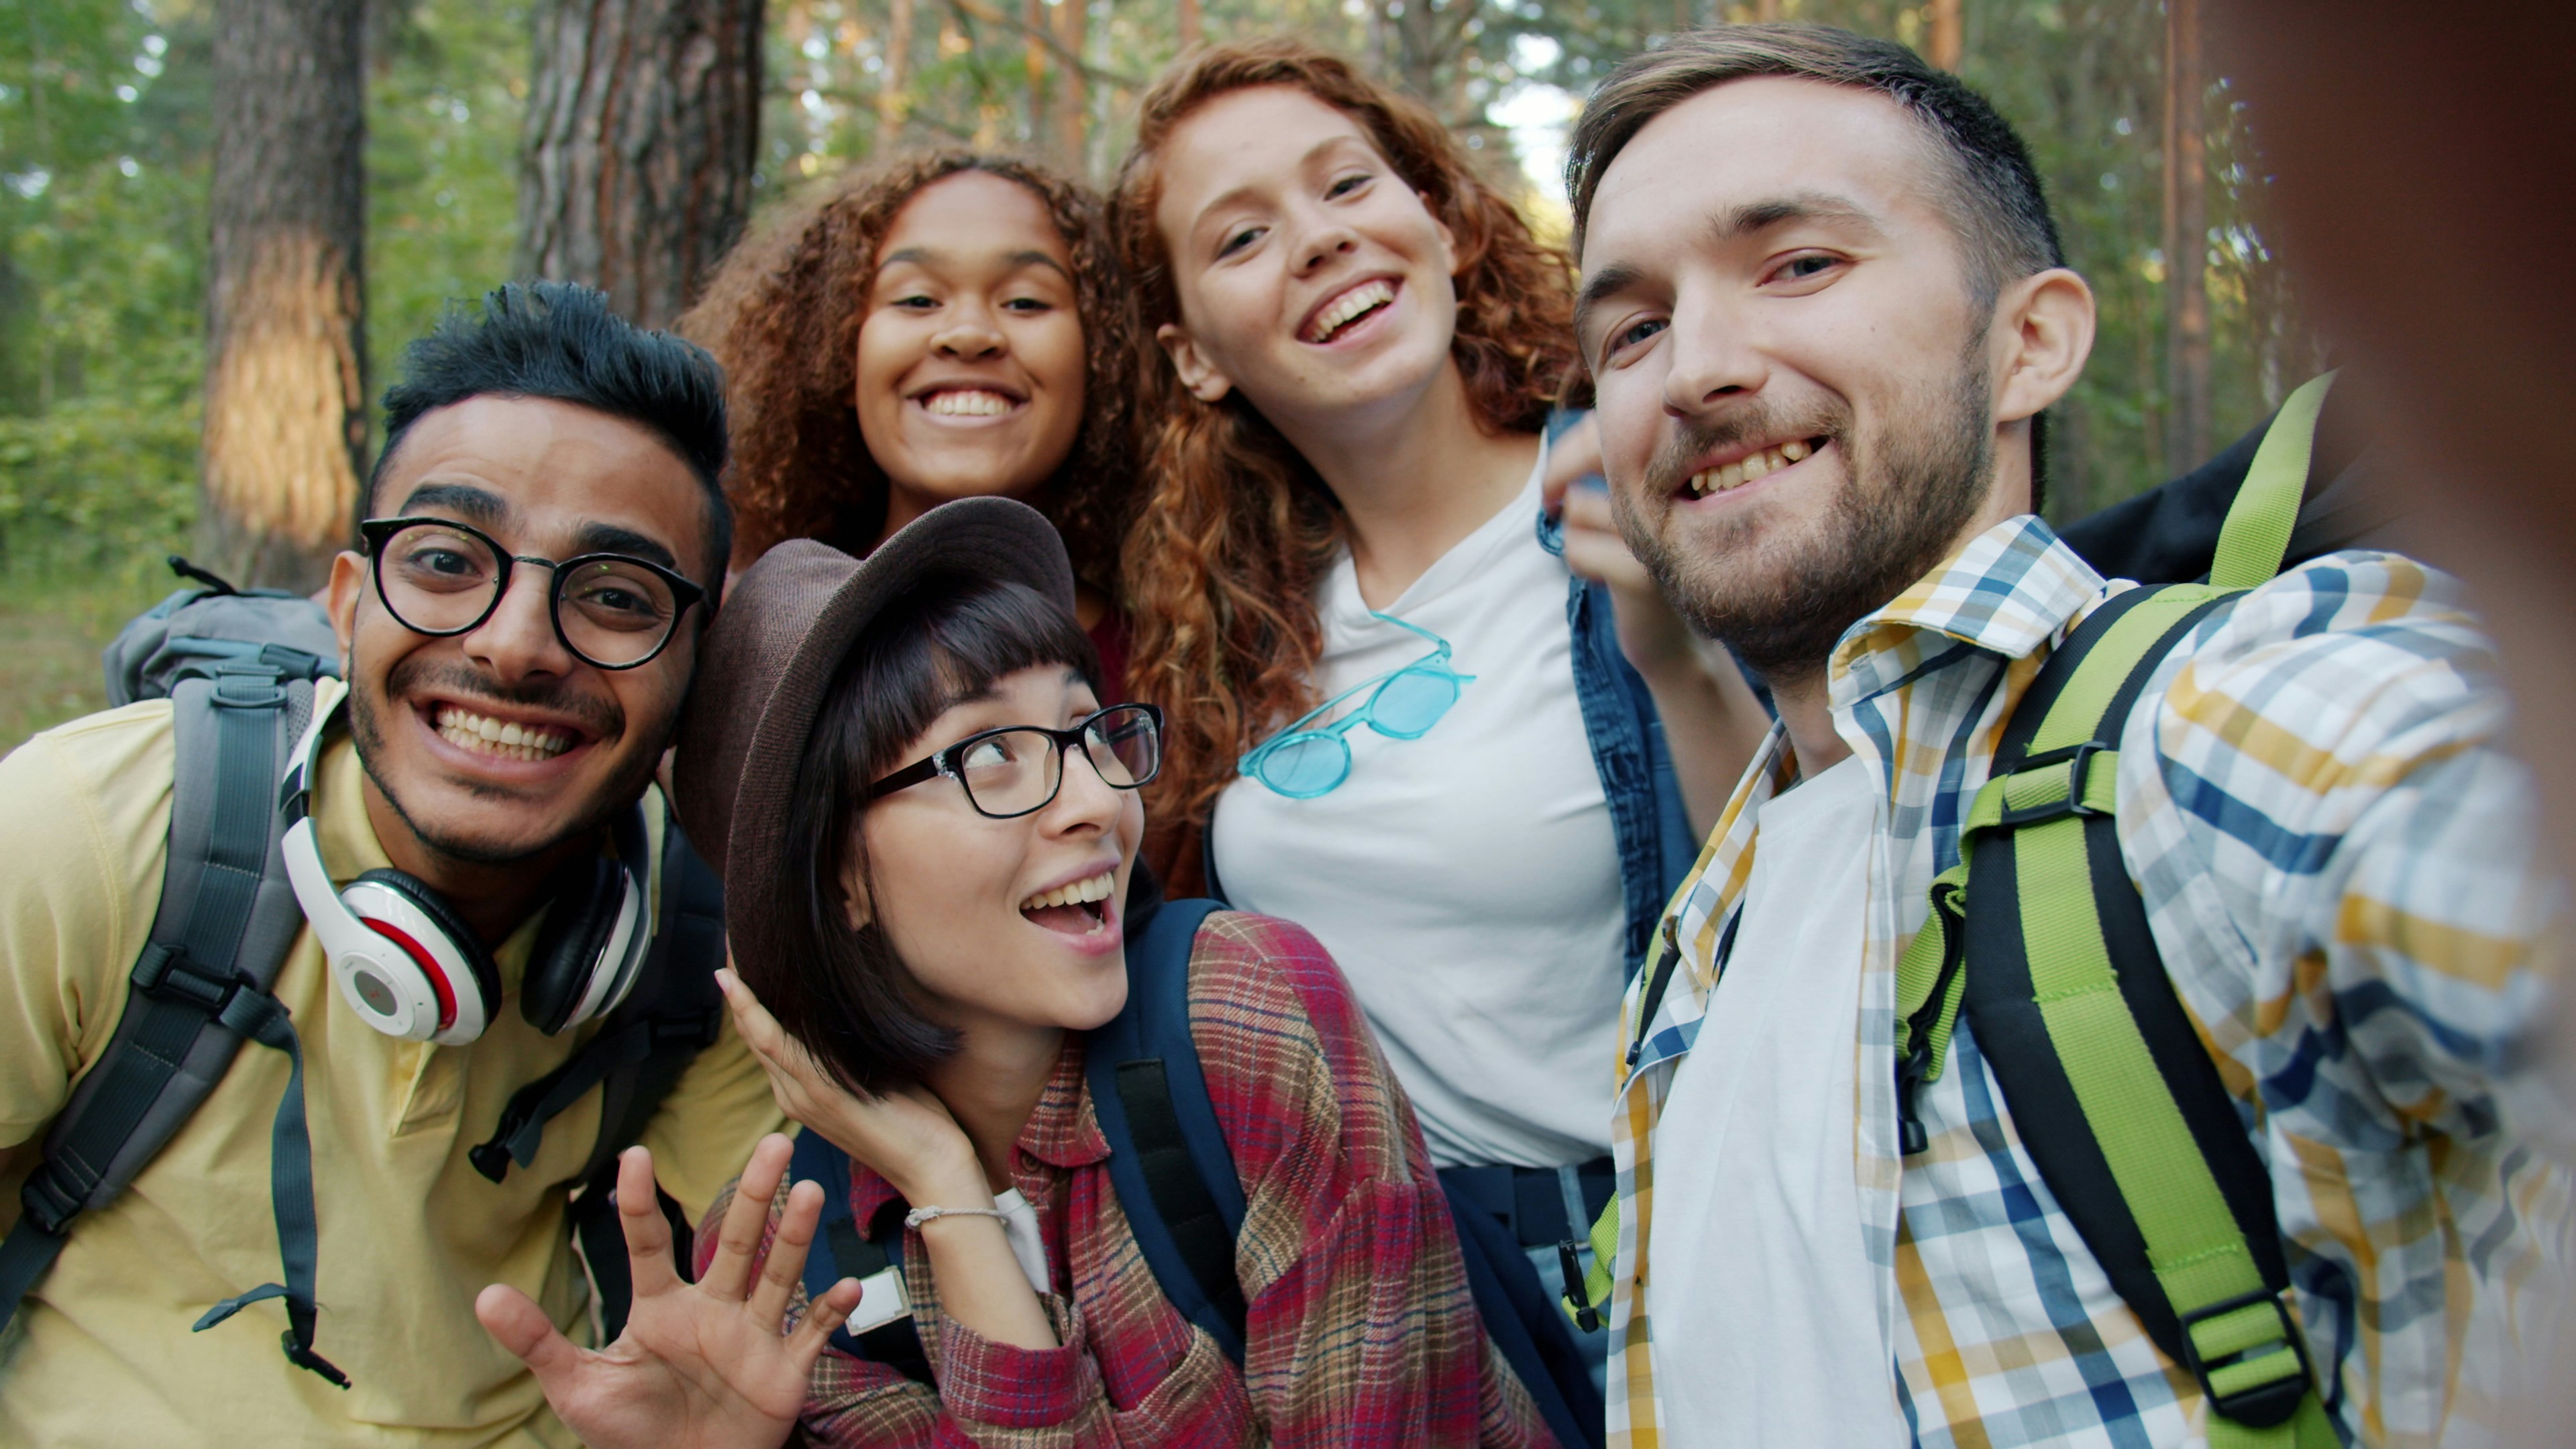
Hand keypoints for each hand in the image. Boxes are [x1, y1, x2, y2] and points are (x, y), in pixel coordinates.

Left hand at [475, 1137, 863, 1448]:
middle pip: (734, 1240)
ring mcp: (751, 1335)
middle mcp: (712, 1309)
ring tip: (810, 1192)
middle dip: (754, 1193)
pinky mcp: (783, 1370)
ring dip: (795, 1236)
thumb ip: (538, 1341)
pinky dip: (832, 1311)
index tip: (634, 1156)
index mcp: (661, 1307)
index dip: (641, 1203)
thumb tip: (482, 1297)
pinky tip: (848, 1286)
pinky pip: (811, 1333)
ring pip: (776, 1273)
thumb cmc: (628, 1434)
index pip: (651, 1243)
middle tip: (773, 1143)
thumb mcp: (576, 1387)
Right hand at [717, 966, 985, 1206]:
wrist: (933, 1166)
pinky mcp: (817, 1092)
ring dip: (740, 995)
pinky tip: (738, 986)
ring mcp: (801, 1096)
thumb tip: (860, 1010)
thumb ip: (859, 1052)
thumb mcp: (882, 1075)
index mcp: (806, 1092)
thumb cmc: (919, 1122)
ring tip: (727, 955)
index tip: (740, 965)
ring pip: (758, 1035)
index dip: (751, 1004)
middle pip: (755, 1035)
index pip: (769, 1040)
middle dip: (740, 992)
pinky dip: (753, 1013)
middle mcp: (793, 1094)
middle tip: (730, 945)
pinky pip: (774, 1044)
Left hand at [1542, 415, 1700, 679]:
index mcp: (1678, 466)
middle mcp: (1677, 489)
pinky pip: (1575, 547)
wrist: (1677, 641)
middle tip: (1549, 501)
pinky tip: (1600, 577)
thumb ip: (1620, 468)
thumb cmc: (1652, 564)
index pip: (1612, 426)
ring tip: (1601, 553)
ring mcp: (1662, 530)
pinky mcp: (1640, 571)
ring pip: (1577, 506)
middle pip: (1592, 452)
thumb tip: (1575, 440)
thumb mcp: (1642, 509)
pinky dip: (1577, 562)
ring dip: (1575, 533)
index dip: (1573, 447)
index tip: (1560, 475)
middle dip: (1557, 477)